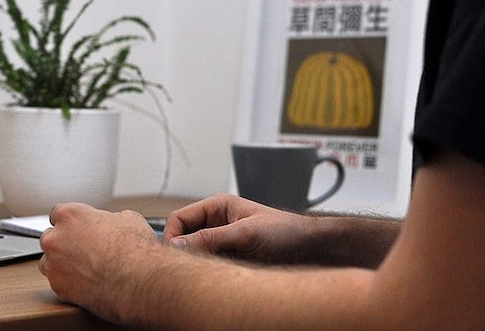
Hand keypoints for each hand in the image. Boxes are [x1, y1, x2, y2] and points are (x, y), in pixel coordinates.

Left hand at [39, 202, 159, 324]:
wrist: (141, 282)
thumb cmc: (135, 250)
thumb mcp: (127, 219)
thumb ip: (109, 219)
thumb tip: (112, 224)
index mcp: (70, 216)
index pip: (58, 213)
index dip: (71, 223)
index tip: (78, 230)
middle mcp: (56, 238)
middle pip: (50, 238)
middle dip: (64, 244)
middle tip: (84, 251)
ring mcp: (54, 265)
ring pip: (49, 263)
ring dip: (62, 265)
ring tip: (86, 270)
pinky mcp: (59, 289)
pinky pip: (58, 284)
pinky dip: (70, 284)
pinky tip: (88, 284)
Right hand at [163, 193, 317, 263]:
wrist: (313, 249)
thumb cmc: (285, 232)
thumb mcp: (245, 234)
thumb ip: (210, 238)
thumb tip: (176, 245)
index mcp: (217, 207)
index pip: (179, 218)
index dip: (172, 236)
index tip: (173, 256)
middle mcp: (217, 222)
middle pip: (184, 236)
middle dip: (182, 251)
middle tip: (184, 269)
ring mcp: (223, 241)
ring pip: (195, 253)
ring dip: (197, 263)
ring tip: (205, 274)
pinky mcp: (231, 257)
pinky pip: (210, 264)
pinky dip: (209, 271)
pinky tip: (216, 278)